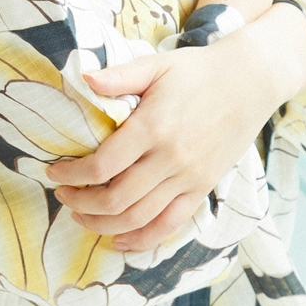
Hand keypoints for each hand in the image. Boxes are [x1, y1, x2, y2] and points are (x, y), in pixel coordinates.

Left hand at [45, 6, 305, 252]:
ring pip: (139, 217)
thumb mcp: (157, 65)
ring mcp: (189, 178)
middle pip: (117, 198)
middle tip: (63, 196)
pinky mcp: (202, 188)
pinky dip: (142, 239)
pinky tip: (119, 240)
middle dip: (82, 203)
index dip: (73, 175)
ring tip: (81, 216)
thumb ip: (119, 76)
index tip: (54, 173)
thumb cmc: (198, 71)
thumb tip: (82, 78)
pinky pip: (170, 225)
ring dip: (104, 224)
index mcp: (154, 127)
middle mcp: (171, 158)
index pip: (103, 165)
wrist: (250, 81)